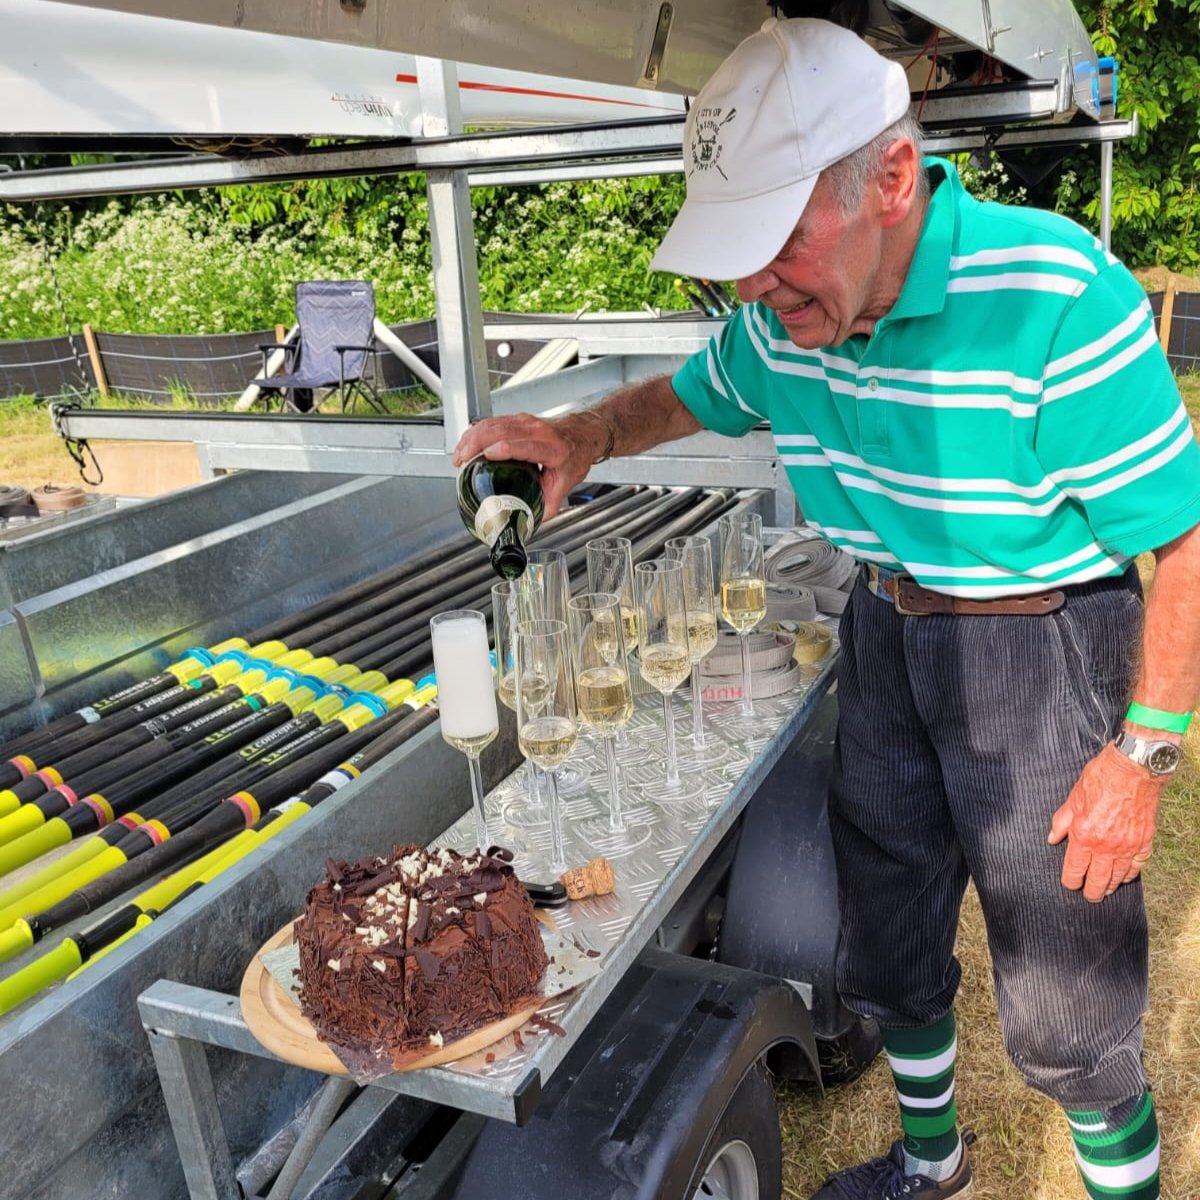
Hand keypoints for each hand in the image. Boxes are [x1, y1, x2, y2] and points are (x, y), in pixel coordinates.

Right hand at [451, 413, 599, 518]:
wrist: (582, 435)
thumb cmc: (574, 456)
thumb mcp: (565, 484)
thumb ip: (547, 506)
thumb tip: (528, 524)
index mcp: (553, 449)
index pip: (527, 446)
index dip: (508, 449)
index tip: (489, 455)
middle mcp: (539, 432)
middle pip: (503, 431)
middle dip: (477, 444)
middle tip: (462, 461)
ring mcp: (527, 422)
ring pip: (494, 424)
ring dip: (472, 438)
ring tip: (459, 456)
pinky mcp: (517, 419)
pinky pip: (492, 422)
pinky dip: (475, 432)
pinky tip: (465, 444)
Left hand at [1048, 742, 1165, 901]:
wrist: (1132, 770)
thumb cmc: (1099, 780)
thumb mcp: (1072, 799)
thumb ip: (1061, 822)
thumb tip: (1052, 839)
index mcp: (1084, 836)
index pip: (1075, 870)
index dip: (1071, 881)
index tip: (1070, 885)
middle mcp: (1107, 847)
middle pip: (1098, 880)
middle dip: (1092, 892)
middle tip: (1089, 897)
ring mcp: (1128, 846)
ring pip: (1119, 877)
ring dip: (1111, 885)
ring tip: (1105, 890)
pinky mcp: (1144, 842)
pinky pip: (1137, 867)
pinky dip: (1131, 874)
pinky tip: (1125, 876)